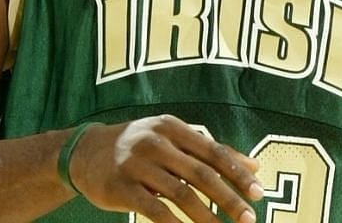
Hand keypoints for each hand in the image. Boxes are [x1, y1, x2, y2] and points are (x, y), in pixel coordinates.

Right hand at [67, 115, 264, 222]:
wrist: (83, 152)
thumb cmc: (138, 145)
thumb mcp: (172, 138)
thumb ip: (211, 150)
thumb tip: (254, 166)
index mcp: (172, 127)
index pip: (213, 152)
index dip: (238, 173)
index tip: (258, 194)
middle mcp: (155, 142)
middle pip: (200, 173)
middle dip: (228, 198)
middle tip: (249, 219)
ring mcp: (136, 164)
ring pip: (180, 194)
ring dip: (207, 217)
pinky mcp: (121, 188)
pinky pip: (154, 210)